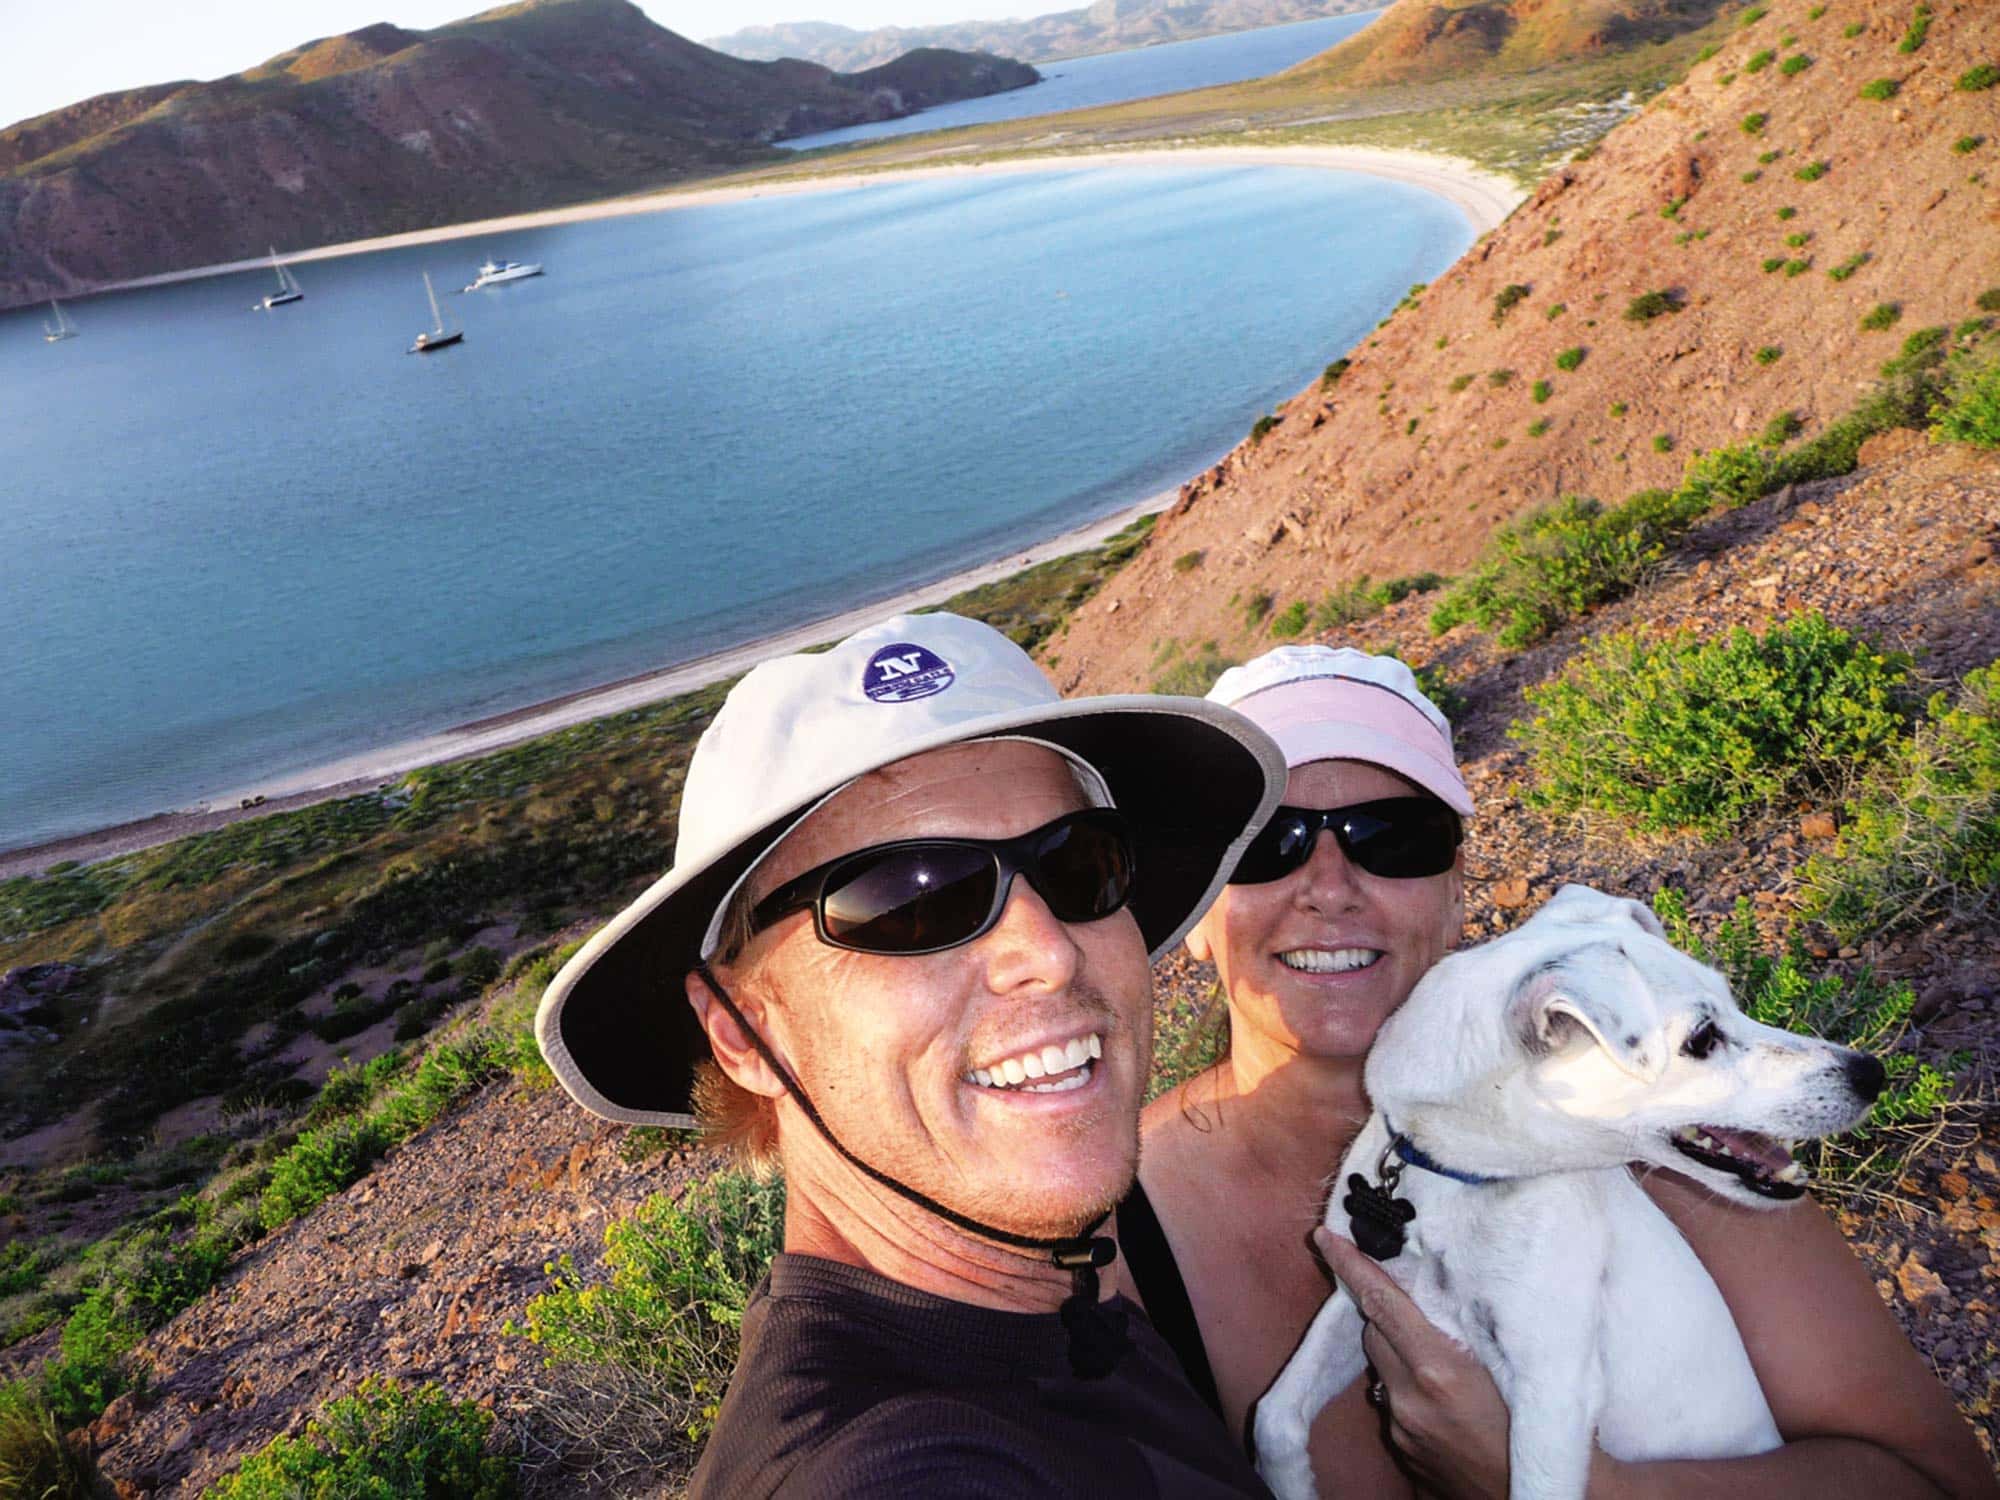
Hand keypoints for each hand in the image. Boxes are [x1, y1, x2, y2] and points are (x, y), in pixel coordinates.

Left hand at [1317, 1228, 1513, 1499]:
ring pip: (1383, 1370)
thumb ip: (1472, 1327)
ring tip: (1438, 1357)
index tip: (1326, 1237)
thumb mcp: (1514, 1364)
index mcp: (1437, 1369)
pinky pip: (1394, 1404)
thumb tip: (1448, 1287)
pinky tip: (1443, 1398)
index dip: (1350, 1266)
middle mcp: (1409, 1399)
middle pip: (1374, 1333)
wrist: (1539, 1497)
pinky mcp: (1403, 1452)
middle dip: (1386, 1312)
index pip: (1380, 1303)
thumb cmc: (1543, 1425)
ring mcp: (1402, 1429)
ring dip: (1399, 1354)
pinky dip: (1408, 1390)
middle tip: (1414, 1301)